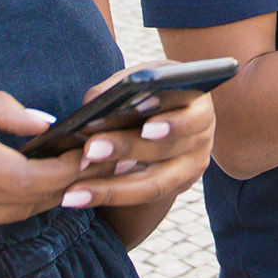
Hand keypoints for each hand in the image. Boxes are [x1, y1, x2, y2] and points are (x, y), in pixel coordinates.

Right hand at [0, 92, 95, 246]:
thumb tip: (43, 121)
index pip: (34, 176)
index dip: (70, 168)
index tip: (90, 151)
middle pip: (35, 199)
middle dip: (68, 181)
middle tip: (91, 160)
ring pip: (19, 212)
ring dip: (45, 194)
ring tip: (64, 169)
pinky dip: (15, 202)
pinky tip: (21, 183)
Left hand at [60, 78, 216, 211]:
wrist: (170, 114)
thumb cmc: (151, 90)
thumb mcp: (141, 80)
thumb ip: (118, 89)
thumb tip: (91, 108)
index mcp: (198, 106)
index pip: (190, 117)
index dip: (172, 125)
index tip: (146, 128)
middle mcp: (202, 139)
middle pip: (166, 150)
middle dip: (126, 150)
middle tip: (89, 150)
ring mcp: (191, 168)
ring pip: (153, 185)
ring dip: (112, 188)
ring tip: (75, 191)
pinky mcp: (175, 188)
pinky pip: (141, 198)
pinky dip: (108, 196)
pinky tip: (79, 196)